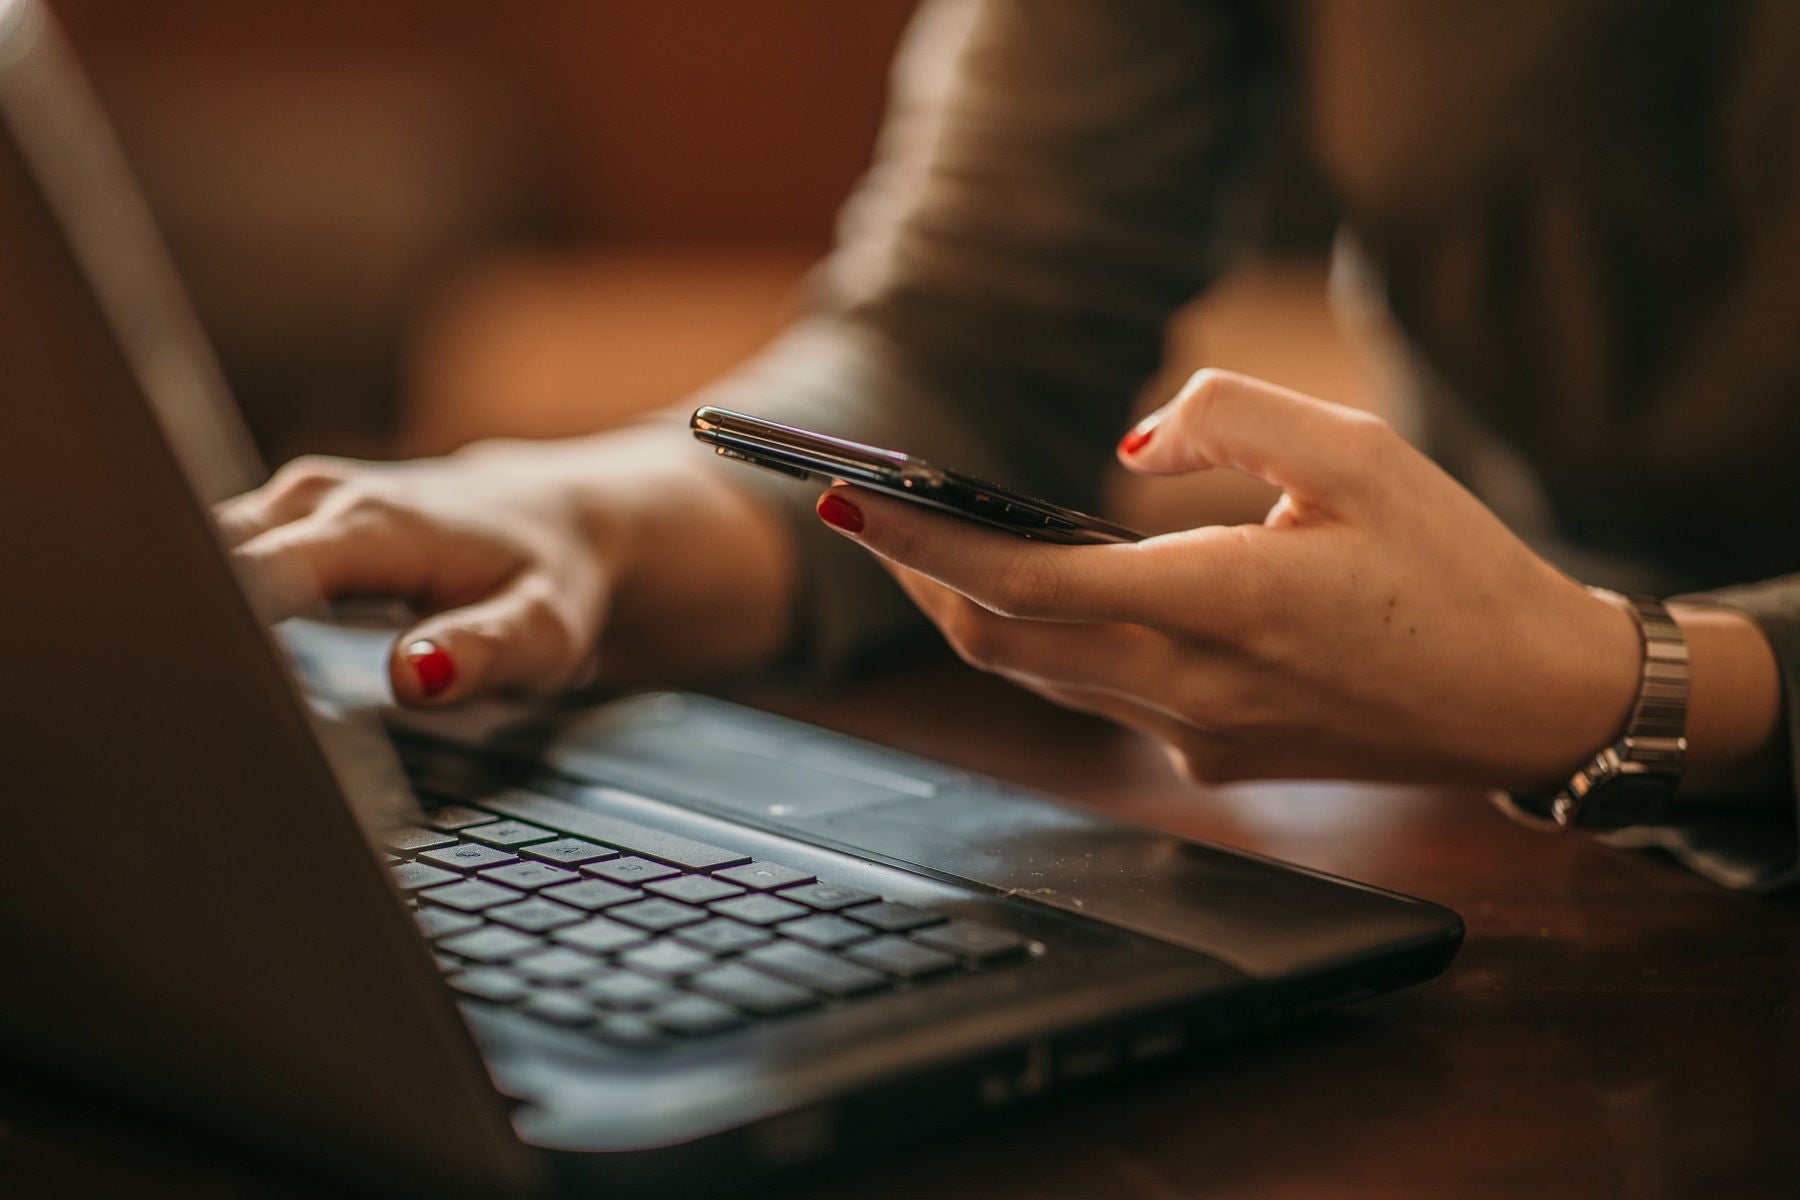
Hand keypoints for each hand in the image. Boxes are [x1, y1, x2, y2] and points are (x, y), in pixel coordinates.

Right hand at [216, 428, 795, 703]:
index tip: (181, 682)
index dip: (206, 624)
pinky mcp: (284, 522)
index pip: (250, 572)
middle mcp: (313, 502)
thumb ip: (480, 652)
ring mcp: (292, 505)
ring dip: (181, 613)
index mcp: (367, 528)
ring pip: (196, 554)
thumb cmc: (552, 582)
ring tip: (176, 690)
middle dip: (174, 622)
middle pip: (198, 558)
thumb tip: (414, 676)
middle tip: (171, 704)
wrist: (567, 523)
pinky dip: (202, 604)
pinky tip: (197, 660)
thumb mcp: (542, 632)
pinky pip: (215, 559)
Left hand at [814, 369, 1645, 790]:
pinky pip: (1097, 696)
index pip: (1026, 581)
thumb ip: (1231, 418)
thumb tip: (1125, 443)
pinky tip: (1043, 590)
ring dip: (973, 609)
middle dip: (917, 576)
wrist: (1528, 701)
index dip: (922, 543)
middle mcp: (1192, 688)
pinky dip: (1046, 640)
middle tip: (863, 511)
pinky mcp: (1210, 758)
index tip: (846, 500)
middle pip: (1000, 642)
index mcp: (1226, 604)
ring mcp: (1195, 737)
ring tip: (927, 542)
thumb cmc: (1455, 565)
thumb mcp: (1360, 449)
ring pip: (1039, 675)